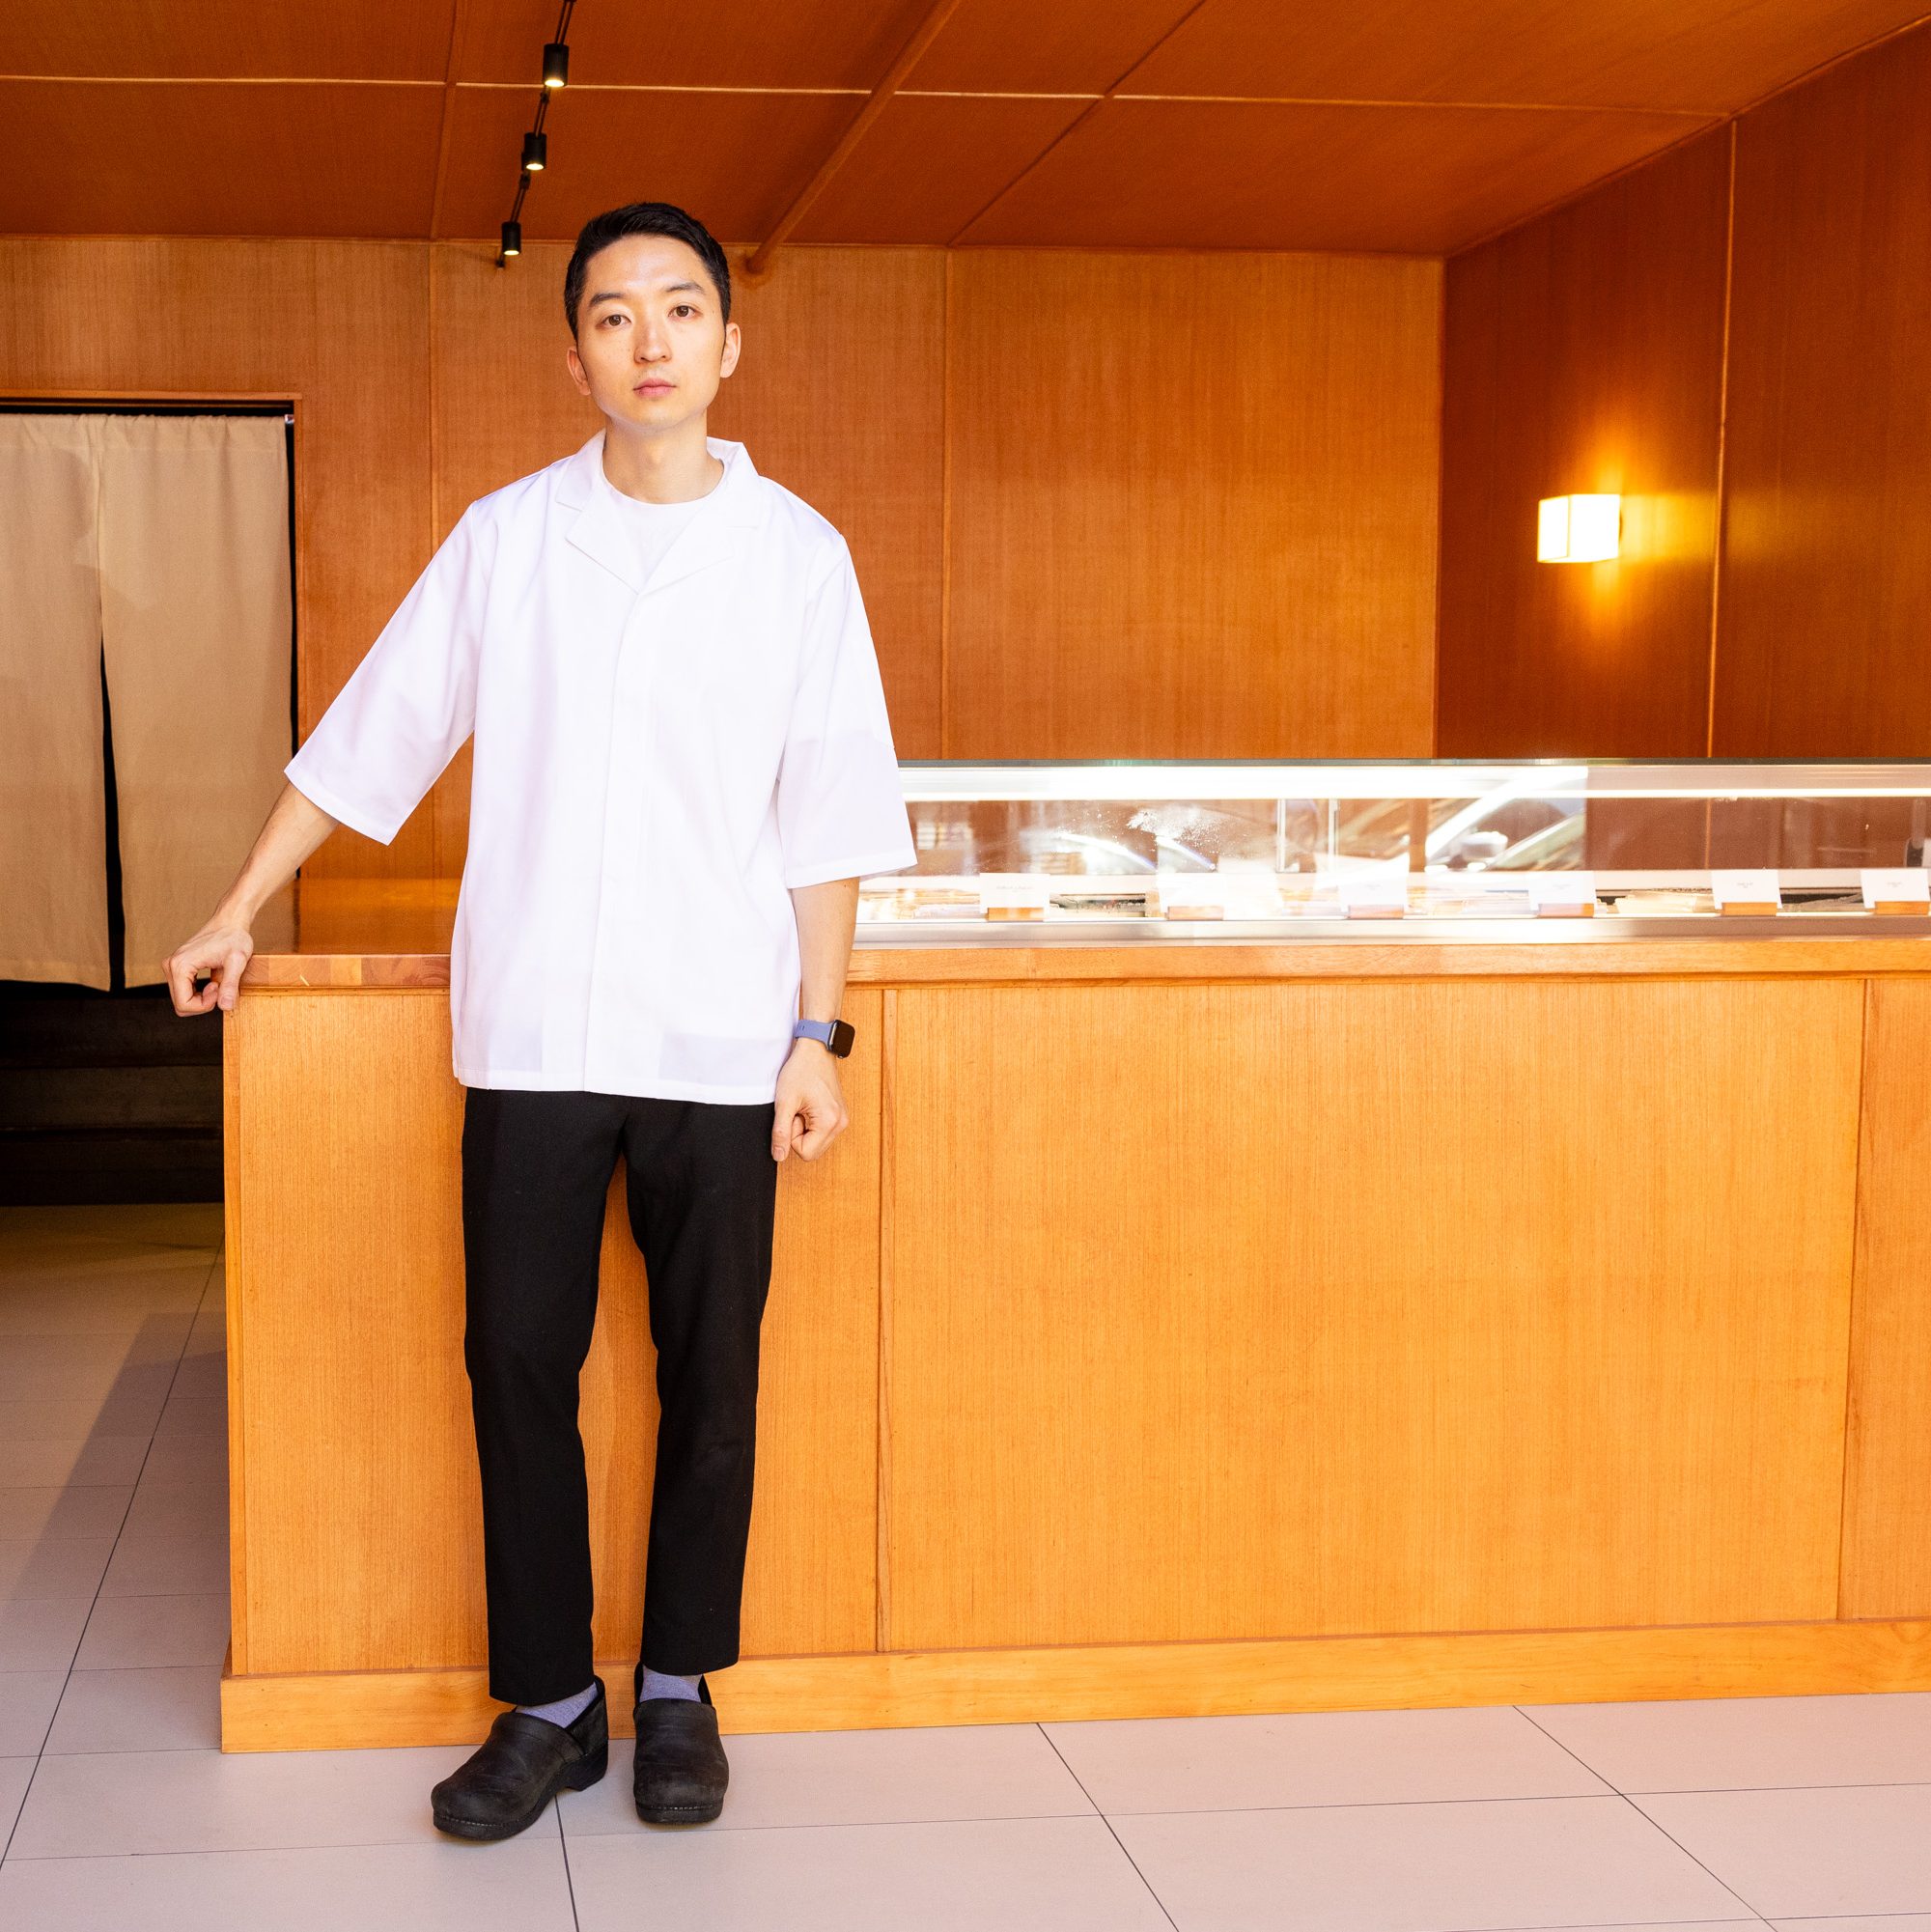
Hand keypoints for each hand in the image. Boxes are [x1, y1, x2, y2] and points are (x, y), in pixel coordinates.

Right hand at [165, 921, 254, 1015]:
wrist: (229, 922)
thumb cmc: (234, 937)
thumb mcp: (237, 961)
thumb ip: (230, 985)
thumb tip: (225, 1007)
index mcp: (180, 965)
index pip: (183, 1004)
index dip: (204, 1005)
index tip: (220, 990)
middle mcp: (170, 965)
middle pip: (180, 1004)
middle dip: (202, 1003)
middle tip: (220, 987)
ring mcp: (172, 966)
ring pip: (181, 1000)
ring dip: (201, 999)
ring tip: (217, 983)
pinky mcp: (177, 968)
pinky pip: (184, 992)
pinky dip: (198, 994)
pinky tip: (212, 983)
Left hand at [771, 1040, 847, 1161]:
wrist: (816, 1049)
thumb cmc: (801, 1070)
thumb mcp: (784, 1102)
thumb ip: (780, 1132)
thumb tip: (779, 1156)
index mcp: (830, 1122)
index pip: (805, 1153)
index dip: (791, 1136)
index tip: (792, 1113)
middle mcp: (841, 1124)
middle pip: (812, 1150)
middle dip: (798, 1134)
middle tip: (797, 1110)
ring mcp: (842, 1120)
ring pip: (816, 1142)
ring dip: (804, 1129)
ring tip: (803, 1106)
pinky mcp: (839, 1116)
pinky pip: (820, 1132)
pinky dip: (810, 1123)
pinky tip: (809, 1105)